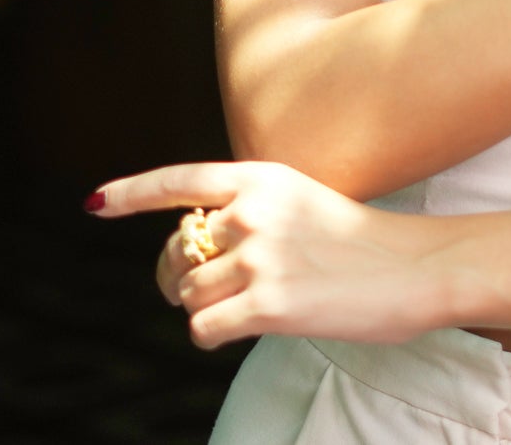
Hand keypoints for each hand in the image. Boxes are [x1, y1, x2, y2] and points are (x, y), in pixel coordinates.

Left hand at [86, 161, 448, 349]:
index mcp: (262, 177)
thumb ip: (251, 212)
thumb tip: (194, 249)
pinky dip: (217, 334)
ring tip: (260, 302)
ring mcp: (258, 256)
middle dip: (181, 276)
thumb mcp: (302, 201)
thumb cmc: (360, 241)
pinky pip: (203, 328)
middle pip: (176, 250)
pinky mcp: (267, 304)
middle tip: (211, 292)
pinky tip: (254, 325)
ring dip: (212, 307)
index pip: (181, 181)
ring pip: (188, 293)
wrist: (415, 266)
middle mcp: (252, 211)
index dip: (133, 192)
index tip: (96, 203)